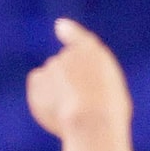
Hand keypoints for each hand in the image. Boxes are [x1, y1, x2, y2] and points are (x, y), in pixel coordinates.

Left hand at [25, 19, 133, 142]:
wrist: (91, 123)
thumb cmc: (108, 113)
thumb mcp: (112, 92)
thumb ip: (94, 79)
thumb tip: (69, 60)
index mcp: (93, 52)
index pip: (78, 37)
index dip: (70, 32)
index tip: (61, 27)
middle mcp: (70, 53)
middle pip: (65, 65)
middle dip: (69, 79)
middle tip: (82, 103)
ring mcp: (52, 65)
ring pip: (51, 76)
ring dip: (57, 89)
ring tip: (71, 110)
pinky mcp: (37, 80)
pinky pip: (37, 85)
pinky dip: (42, 95)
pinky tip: (56, 110)